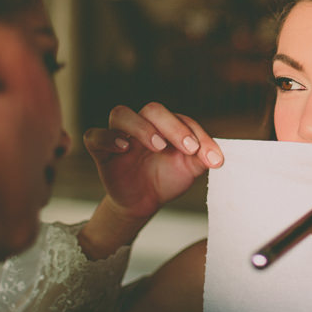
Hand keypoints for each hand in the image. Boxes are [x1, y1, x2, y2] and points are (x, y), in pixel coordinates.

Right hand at [83, 103, 222, 219]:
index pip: (180, 118)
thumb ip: (202, 158)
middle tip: (189, 148)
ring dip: (141, 127)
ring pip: (121, 114)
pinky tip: (124, 148)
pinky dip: (107, 138)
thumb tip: (217, 158)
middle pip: (152, 109)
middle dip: (173, 126)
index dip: (196, 133)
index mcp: (165, 125)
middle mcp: (143, 125)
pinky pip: (94, 136)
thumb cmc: (167, 178)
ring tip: (159, 146)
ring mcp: (120, 136)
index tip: (210, 156)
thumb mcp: (189, 169)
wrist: (146, 202)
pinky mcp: (102, 152)